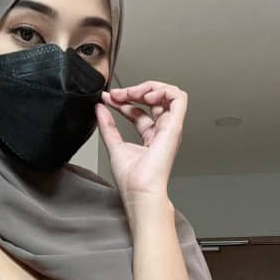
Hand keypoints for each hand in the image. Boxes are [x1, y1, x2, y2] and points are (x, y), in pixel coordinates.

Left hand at [95, 81, 186, 206]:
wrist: (140, 191)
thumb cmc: (132, 180)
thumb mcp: (114, 145)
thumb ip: (107, 126)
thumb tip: (100, 108)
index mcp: (150, 137)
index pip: (139, 111)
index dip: (123, 100)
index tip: (108, 98)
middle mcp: (162, 131)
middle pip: (154, 100)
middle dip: (134, 90)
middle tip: (117, 94)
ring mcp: (170, 128)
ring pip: (169, 94)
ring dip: (149, 88)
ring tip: (133, 93)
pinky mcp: (174, 126)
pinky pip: (179, 98)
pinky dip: (163, 90)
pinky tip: (146, 96)